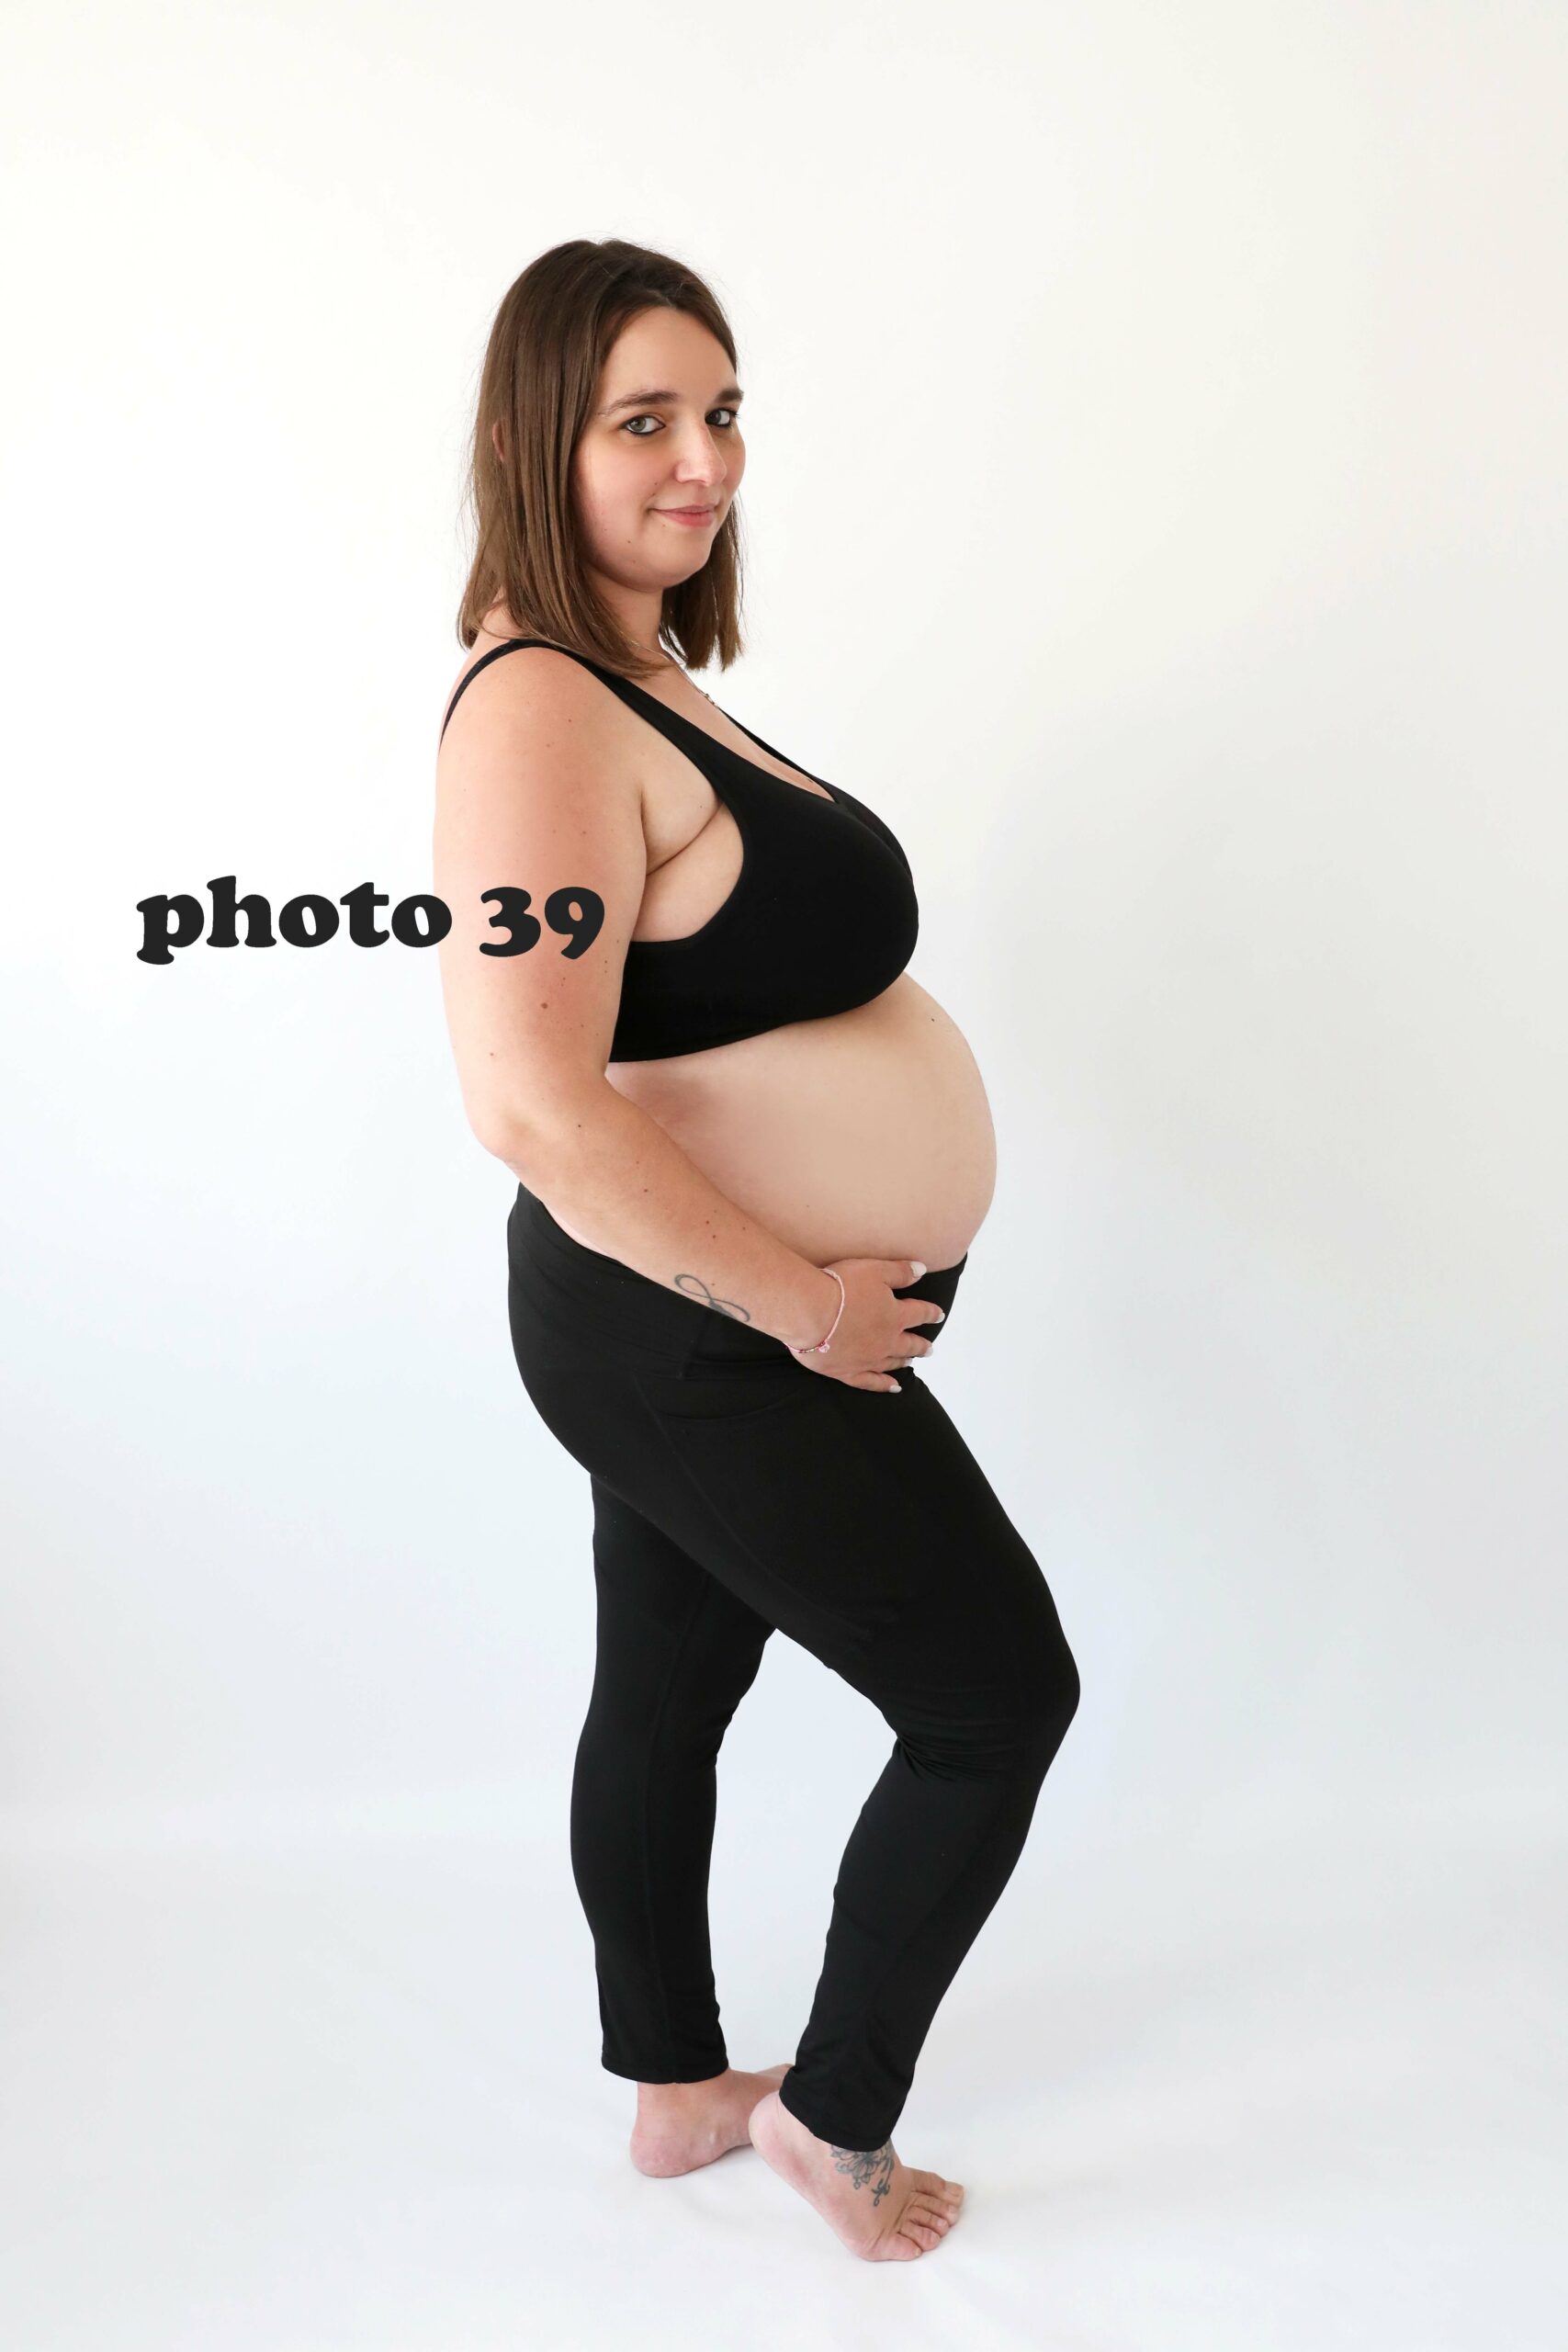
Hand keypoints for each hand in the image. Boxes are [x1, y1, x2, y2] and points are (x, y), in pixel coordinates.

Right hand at [789, 1258, 945, 1393]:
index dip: (931, 1313)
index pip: (920, 1313)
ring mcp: (868, 1359)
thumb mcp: (875, 1270)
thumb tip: (922, 1270)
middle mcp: (886, 1341)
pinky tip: (893, 1388)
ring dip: (903, 1361)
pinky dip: (884, 1385)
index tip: (939, 1314)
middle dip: (921, 1345)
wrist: (810, 1313)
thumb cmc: (841, 1287)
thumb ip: (900, 1272)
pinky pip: (871, 1382)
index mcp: (895, 1315)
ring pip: (892, 1362)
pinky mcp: (848, 1371)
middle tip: (929, 1348)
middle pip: (909, 1344)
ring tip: (910, 1362)